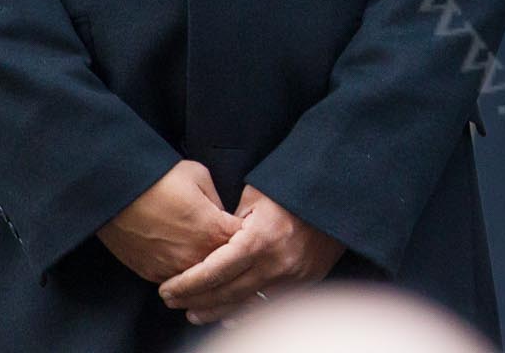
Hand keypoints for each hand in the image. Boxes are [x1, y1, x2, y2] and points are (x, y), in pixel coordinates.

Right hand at [96, 159, 240, 283]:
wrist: (116, 192)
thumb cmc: (159, 179)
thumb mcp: (200, 177)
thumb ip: (219, 201)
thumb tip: (224, 214)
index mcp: (214, 230)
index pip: (246, 243)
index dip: (248, 235)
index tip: (247, 229)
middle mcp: (195, 255)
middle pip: (225, 265)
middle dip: (230, 255)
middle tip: (228, 243)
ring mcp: (172, 268)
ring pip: (200, 279)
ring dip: (205, 268)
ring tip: (203, 252)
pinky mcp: (151, 273)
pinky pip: (176, 280)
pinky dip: (182, 274)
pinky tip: (182, 259)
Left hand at [157, 185, 345, 325]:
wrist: (339, 193)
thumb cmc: (292, 187)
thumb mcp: (256, 196)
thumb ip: (229, 223)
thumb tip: (204, 245)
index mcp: (259, 239)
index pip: (212, 272)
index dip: (185, 284)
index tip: (165, 289)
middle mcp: (276, 262)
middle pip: (224, 293)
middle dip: (194, 300)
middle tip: (172, 303)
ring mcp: (294, 275)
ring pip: (245, 305)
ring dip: (215, 311)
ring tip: (194, 314)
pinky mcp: (308, 280)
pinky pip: (270, 303)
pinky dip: (247, 312)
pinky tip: (229, 316)